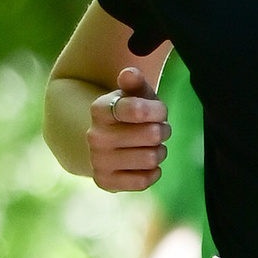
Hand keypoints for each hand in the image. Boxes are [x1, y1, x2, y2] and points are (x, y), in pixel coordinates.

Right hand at [88, 63, 169, 192]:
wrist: (104, 142)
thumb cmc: (127, 114)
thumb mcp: (132, 94)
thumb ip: (133, 82)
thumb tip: (129, 74)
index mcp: (99, 109)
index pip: (138, 109)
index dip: (158, 110)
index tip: (158, 111)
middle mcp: (95, 136)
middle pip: (152, 134)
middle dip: (162, 130)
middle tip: (157, 129)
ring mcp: (99, 161)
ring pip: (152, 158)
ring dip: (159, 151)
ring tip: (151, 145)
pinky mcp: (105, 182)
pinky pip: (144, 181)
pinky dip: (152, 172)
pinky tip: (145, 164)